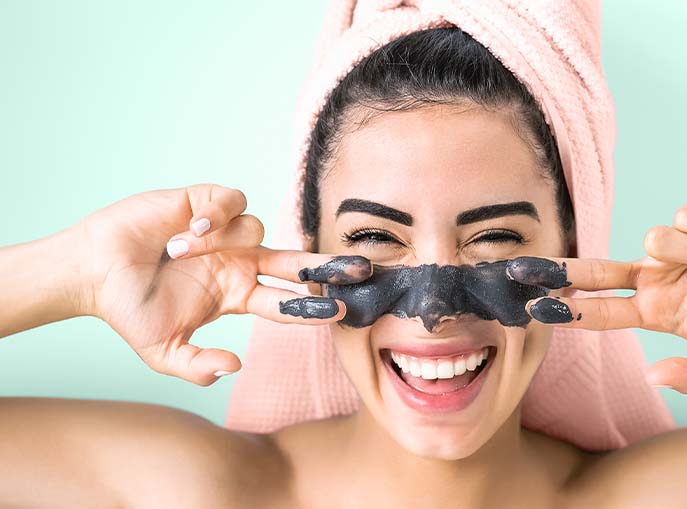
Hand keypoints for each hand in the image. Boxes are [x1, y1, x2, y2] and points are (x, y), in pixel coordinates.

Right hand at [74, 184, 371, 384]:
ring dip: (221, 243)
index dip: (313, 307)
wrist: (93, 272)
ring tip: (178, 251)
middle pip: (297, 263)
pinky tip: (188, 230)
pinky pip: (232, 203)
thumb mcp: (164, 352)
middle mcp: (239, 262)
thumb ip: (198, 367)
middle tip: (361, 270)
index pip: (287, 302)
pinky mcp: (206, 203)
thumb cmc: (128, 311)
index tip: (341, 312)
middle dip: (328, 266)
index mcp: (237, 294)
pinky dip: (216, 216)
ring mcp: (225, 233)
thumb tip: (235, 368)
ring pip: (257, 231)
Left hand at [507, 202, 686, 393]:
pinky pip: (685, 219)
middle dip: (560, 268)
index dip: (571, 309)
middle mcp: (659, 277)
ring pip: (652, 239)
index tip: (536, 309)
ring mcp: (676, 247)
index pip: (604, 310)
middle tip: (521, 269)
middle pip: (597, 268)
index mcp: (658, 311)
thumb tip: (650, 378)